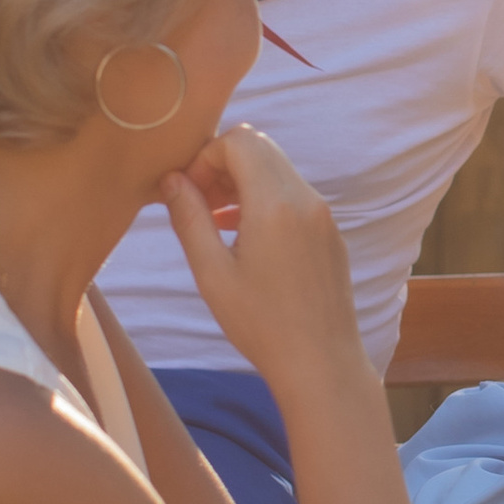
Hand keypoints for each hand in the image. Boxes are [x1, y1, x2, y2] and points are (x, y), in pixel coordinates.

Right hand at [160, 126, 363, 396]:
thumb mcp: (212, 273)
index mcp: (275, 203)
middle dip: (223, 165)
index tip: (189, 193)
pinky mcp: (331, 233)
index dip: (206, 157)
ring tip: (217, 223)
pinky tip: (245, 237)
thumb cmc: (262, 324)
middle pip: (260, 148)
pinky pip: (294, 196)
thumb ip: (189, 219)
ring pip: (278, 170)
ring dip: (243, 183)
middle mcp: (306, 199)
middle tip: (200, 204)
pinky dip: (266, 200)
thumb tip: (172, 180)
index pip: (239, 140)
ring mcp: (324, 215)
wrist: (322, 364)